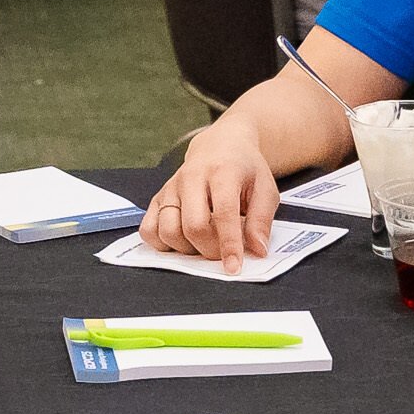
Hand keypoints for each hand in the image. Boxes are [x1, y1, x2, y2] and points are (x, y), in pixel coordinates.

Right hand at [141, 127, 279, 258]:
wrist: (220, 145)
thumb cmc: (244, 169)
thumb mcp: (265, 189)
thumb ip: (261, 220)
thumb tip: (257, 250)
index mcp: (222, 172)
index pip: (223, 213)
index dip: (229, 244)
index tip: (234, 267)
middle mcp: (191, 177)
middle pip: (193, 226)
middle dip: (209, 250)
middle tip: (222, 252)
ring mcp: (170, 187)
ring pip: (167, 231)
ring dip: (186, 249)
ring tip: (203, 243)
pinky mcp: (157, 198)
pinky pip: (148, 230)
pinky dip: (162, 244)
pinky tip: (182, 240)